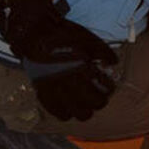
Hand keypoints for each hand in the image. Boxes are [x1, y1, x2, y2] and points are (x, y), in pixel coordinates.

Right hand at [0, 0, 118, 120]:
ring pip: (74, 114)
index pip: (101, 93)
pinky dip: (65, 113)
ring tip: (86, 103)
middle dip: (98, 102)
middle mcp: (67, 85)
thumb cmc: (64, 35)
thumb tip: (113, 63)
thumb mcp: (88, 38)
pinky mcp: (42, 92)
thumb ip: (103, 52)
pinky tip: (69, 108)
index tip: (108, 85)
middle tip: (99, 95)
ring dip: (83, 111)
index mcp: (81, 71)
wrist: (35, 34)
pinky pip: (56, 112)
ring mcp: (53, 90)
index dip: (108, 91)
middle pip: (90, 107)